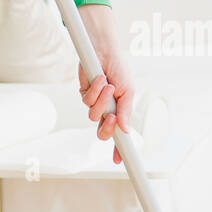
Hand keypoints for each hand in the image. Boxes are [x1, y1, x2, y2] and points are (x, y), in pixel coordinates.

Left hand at [77, 10, 134, 165]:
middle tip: (112, 118)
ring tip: (108, 85)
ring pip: (93, 116)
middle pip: (102, 132)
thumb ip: (126, 111)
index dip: (119, 150)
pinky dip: (94, 90)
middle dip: (106, 127)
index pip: (119, 136)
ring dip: (101, 101)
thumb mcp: (128, 91)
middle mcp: (106, 110)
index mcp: (120, 111)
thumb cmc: (119, 69)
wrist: (105, 51)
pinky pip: (86, 100)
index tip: (119, 161)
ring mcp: (94, 103)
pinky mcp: (83, 93)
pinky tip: (100, 78)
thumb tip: (124, 131)